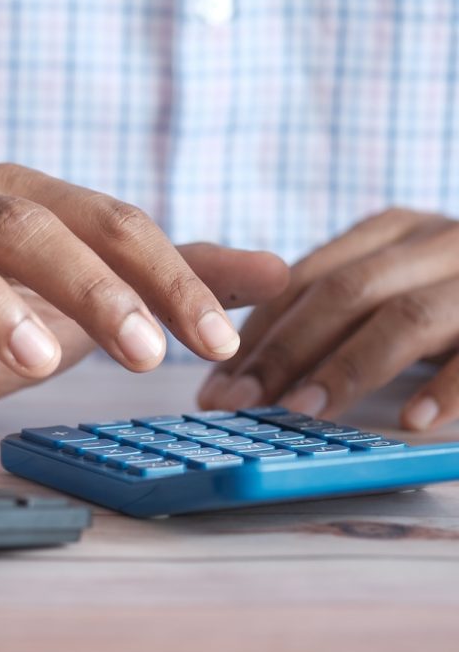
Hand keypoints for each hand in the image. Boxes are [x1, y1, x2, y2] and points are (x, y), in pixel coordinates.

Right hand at [0, 164, 286, 445]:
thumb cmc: (2, 313)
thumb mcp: (95, 294)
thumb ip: (177, 279)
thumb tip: (281, 272)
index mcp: (29, 200)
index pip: (111, 223)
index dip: (168, 277)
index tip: (218, 341)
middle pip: (30, 226)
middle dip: (93, 286)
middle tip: (147, 355)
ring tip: (41, 361)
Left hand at [198, 208, 458, 431]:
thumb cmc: (454, 300)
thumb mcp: (393, 288)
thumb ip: (338, 312)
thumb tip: (250, 370)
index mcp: (390, 232)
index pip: (304, 280)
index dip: (257, 334)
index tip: (217, 384)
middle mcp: (432, 240)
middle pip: (343, 294)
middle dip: (283, 353)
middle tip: (238, 406)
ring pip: (404, 315)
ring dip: (348, 369)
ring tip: (303, 413)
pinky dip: (449, 385)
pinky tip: (412, 418)